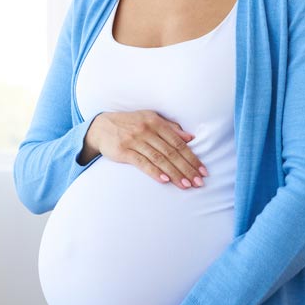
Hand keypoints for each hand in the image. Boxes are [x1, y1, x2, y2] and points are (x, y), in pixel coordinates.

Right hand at [85, 110, 208, 189]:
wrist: (101, 126)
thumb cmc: (131, 124)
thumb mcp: (150, 120)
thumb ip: (170, 128)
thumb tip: (190, 138)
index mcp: (156, 122)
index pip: (178, 143)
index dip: (192, 157)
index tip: (203, 171)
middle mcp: (147, 130)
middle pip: (171, 152)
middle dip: (187, 168)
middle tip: (198, 182)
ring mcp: (135, 140)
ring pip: (159, 159)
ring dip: (174, 173)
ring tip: (185, 185)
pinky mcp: (123, 151)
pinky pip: (142, 162)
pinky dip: (154, 171)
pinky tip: (164, 180)